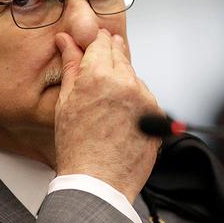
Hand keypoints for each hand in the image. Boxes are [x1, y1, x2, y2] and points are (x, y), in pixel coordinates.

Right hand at [54, 29, 161, 202]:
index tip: (93, 44)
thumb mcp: (66, 102)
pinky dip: (135, 100)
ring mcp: (144, 98)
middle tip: (99, 70)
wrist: (98, 180)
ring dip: (123, 80)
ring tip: (107, 102)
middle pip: (120, 54)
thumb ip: (71, 66)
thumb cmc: (78, 147)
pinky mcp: (157, 113)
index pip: (101, 42)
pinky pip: (145, 96)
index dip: (96, 42)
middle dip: (110, 55)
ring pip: (133, 76)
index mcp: (98, 76)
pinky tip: (120, 115)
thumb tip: (66, 42)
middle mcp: (125, 83)